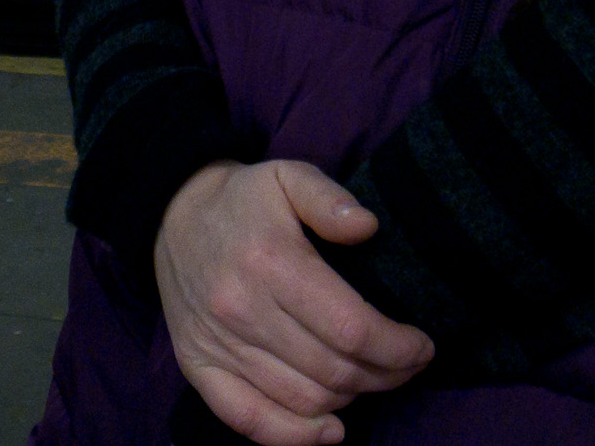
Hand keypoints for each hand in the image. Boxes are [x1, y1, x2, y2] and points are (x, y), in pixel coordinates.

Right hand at [155, 160, 434, 445]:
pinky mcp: (197, 367)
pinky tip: (331, 429)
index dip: (397, 347)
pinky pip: (250, 419)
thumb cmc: (242, 199)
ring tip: (373, 378)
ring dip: (352, 399)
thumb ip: (329, 197)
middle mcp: (240, 308)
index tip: (422, 345)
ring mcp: (217, 343)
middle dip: (387, 375)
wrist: (172, 215)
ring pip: (303, 399)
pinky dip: (296, 435)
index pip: (350, 327)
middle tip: (408, 364)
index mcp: (269, 261)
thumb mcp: (287, 175)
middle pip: (334, 370)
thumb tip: (368, 227)